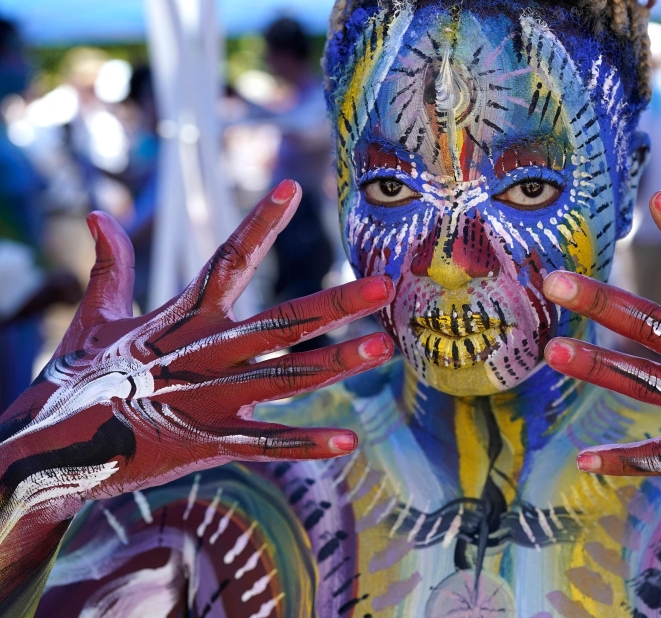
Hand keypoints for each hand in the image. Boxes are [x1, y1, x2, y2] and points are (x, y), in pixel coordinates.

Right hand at [1, 180, 394, 504]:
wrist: (49, 449)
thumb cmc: (78, 381)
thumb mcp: (95, 319)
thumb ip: (110, 268)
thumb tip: (97, 216)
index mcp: (182, 317)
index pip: (227, 259)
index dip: (260, 223)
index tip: (292, 189)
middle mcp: (204, 352)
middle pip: (280, 322)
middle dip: (335, 304)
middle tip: (383, 287)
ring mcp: (209, 399)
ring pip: (287, 377)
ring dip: (337, 363)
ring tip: (383, 348)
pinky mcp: (206, 443)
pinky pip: (265, 443)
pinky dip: (306, 443)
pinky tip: (348, 441)